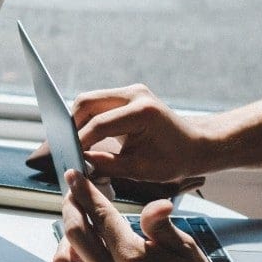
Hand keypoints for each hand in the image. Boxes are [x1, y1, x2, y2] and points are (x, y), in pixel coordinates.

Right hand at [31, 84, 209, 183]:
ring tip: (73, 145)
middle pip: (87, 102)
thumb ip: (107, 165)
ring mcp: (130, 92)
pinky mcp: (127, 95)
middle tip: (65, 148)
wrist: (196, 145)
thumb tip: (80, 163)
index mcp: (142, 112)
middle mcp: (135, 94)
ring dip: (77, 121)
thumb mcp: (141, 170)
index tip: (68, 158)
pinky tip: (84, 138)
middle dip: (71, 125)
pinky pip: (98, 103)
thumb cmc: (174, 160)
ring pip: (89, 101)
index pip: (99, 124)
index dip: (79, 142)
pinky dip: (87, 119)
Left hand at [52, 169, 234, 261]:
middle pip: (74, 234)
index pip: (99, 215)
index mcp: (133, 257)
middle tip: (74, 199)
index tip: (74, 177)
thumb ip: (161, 224)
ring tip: (79, 234)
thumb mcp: (185, 249)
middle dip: (71, 209)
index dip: (84, 192)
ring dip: (66, 243)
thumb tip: (155, 203)